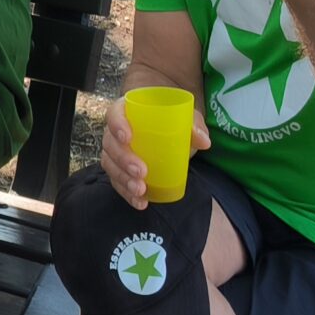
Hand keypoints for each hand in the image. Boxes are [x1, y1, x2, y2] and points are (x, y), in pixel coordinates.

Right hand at [98, 95, 211, 209]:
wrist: (172, 136)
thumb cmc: (174, 122)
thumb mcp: (185, 119)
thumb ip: (194, 125)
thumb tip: (204, 142)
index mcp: (128, 111)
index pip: (114, 114)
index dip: (117, 125)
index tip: (127, 137)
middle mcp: (116, 131)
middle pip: (110, 143)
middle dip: (123, 159)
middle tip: (141, 171)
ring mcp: (115, 153)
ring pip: (110, 165)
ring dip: (123, 179)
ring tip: (140, 190)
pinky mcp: (119, 171)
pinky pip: (117, 182)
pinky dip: (126, 194)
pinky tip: (141, 202)